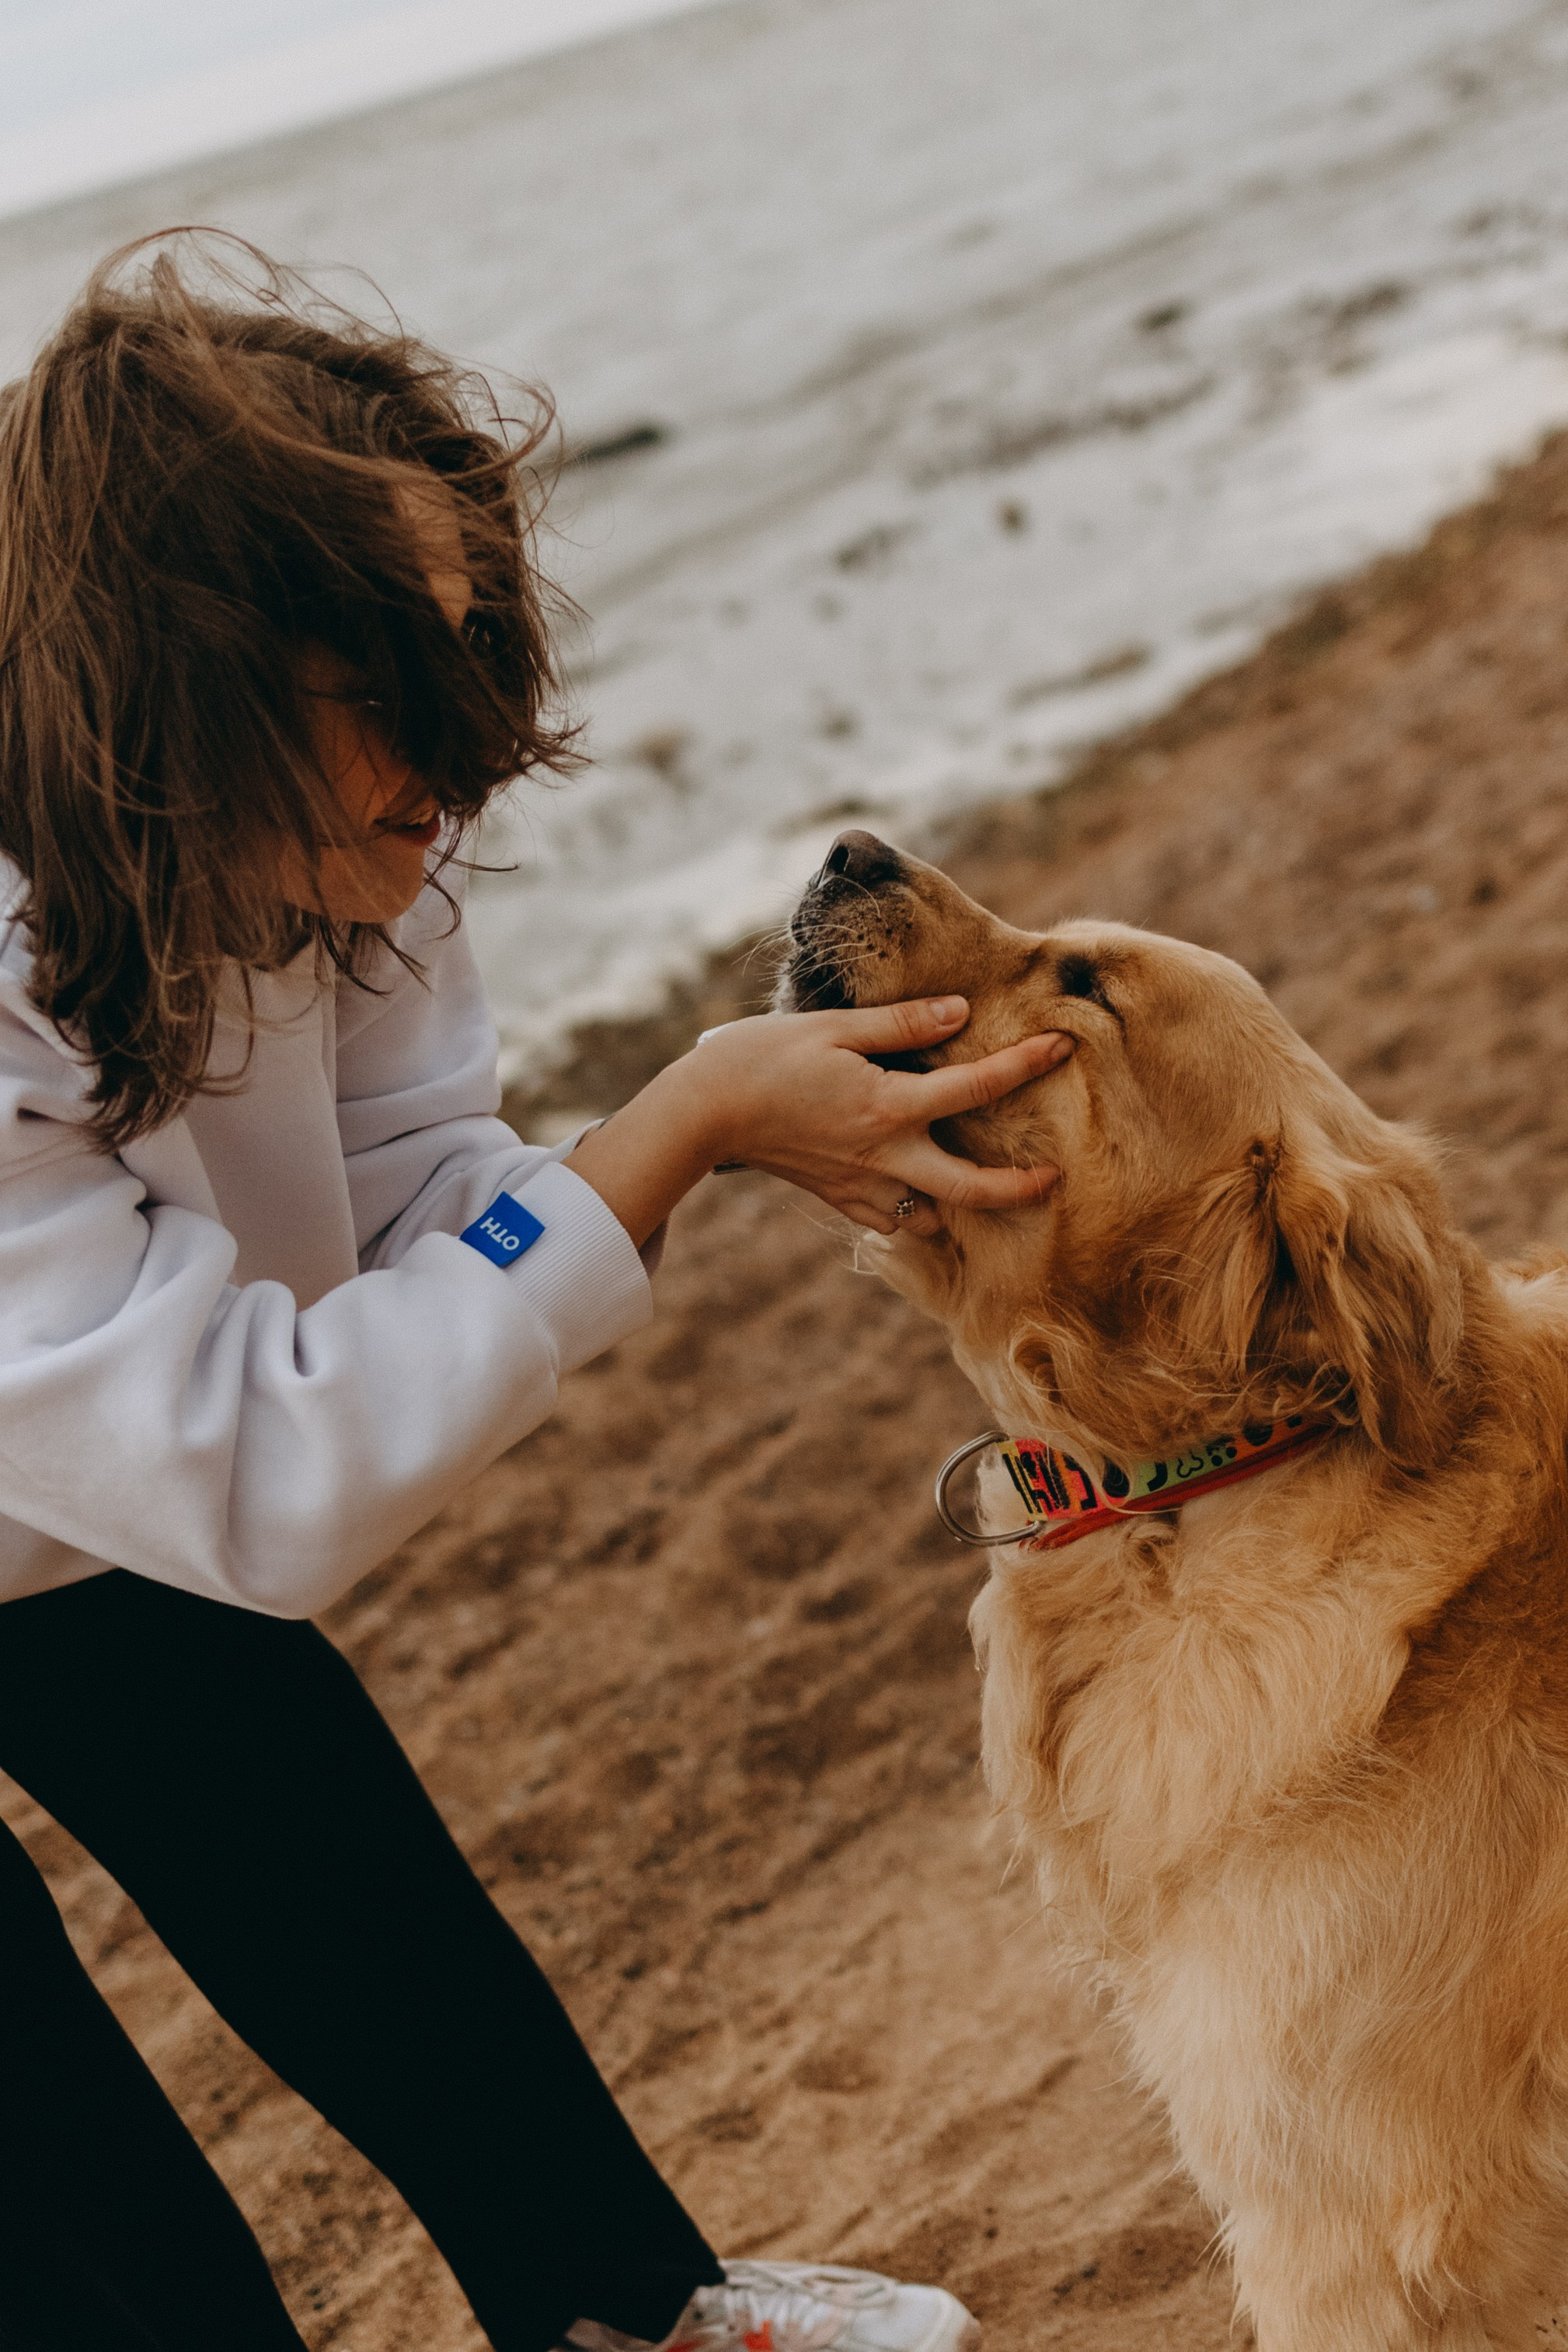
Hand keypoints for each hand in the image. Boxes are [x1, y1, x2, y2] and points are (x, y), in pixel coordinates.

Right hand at [564, 997, 1072, 1247]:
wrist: (702, 1112)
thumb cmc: (762, 1058)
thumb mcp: (833, 1027)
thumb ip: (902, 1023)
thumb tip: (958, 1012)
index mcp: (888, 1107)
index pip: (974, 1087)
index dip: (1024, 1065)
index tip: (1062, 1047)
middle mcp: (883, 1157)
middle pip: (970, 1189)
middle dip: (1018, 1189)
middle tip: (1052, 1181)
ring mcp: (861, 1186)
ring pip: (932, 1216)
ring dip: (961, 1206)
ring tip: (983, 1185)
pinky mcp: (838, 1199)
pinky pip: (893, 1221)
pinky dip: (916, 1213)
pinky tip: (919, 1192)